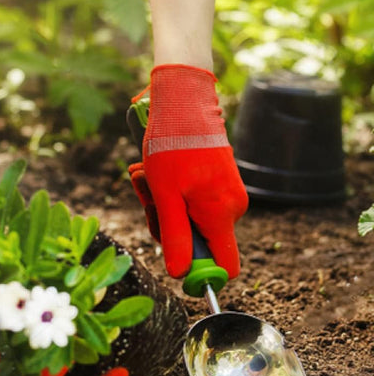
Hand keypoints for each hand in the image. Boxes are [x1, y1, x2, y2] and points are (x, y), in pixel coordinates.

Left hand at [134, 64, 247, 278]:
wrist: (183, 101)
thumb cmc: (171, 147)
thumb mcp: (165, 197)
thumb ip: (175, 237)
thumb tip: (179, 274)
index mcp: (222, 216)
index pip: (224, 267)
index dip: (199, 272)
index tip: (174, 261)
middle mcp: (231, 207)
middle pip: (196, 241)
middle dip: (163, 222)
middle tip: (146, 194)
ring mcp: (226, 192)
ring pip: (187, 217)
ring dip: (159, 201)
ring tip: (144, 173)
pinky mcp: (217, 180)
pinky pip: (190, 199)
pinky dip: (167, 188)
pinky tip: (151, 169)